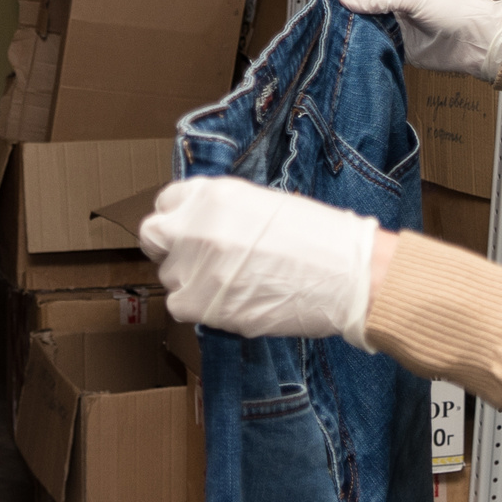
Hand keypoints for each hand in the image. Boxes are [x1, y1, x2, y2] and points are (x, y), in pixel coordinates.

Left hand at [136, 175, 381, 346]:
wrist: (347, 275)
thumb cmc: (317, 239)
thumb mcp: (263, 206)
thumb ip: (223, 214)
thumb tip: (201, 229)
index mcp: (214, 194)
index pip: (166, 203)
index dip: (179, 220)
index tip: (190, 233)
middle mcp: (196, 226)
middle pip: (154, 237)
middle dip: (170, 248)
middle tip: (197, 261)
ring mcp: (196, 265)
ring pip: (169, 276)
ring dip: (190, 281)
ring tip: (232, 284)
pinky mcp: (202, 303)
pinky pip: (180, 305)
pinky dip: (199, 307)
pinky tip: (231, 302)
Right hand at [337, 0, 501, 79]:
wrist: (477, 42)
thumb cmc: (457, 8)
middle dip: (346, 5)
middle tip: (327, 12)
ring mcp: (395, 18)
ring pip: (364, 20)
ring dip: (353, 26)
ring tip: (336, 30)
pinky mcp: (397, 41)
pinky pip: (373, 41)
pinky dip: (364, 43)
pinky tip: (352, 45)